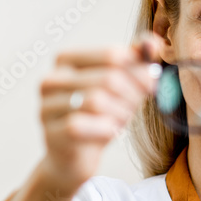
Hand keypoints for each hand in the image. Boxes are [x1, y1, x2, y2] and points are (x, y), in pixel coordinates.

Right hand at [37, 31, 163, 191]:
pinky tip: (109, 133)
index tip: (151, 85)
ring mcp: (46, 107)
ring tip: (120, 120)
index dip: (140, 72)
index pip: (113, 55)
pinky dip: (105, 130)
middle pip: (108, 79)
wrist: (75, 157)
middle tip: (133, 108)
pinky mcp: (50, 133)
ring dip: (119, 114)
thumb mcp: (122, 84)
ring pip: (97, 102)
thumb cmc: (99, 115)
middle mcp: (51, 79)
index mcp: (67, 60)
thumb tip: (154, 43)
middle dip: (131, 96)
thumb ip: (138, 60)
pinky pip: (83, 126)